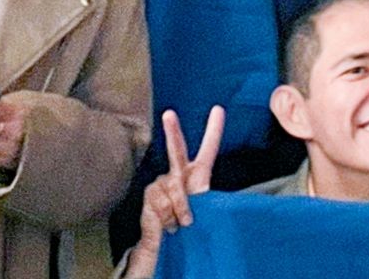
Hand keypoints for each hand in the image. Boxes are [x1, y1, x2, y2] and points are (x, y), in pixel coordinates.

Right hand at [128, 107, 224, 276]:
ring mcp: (161, 189)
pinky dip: (167, 215)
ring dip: (180, 208)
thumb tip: (199, 194)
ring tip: (179, 225)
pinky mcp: (149, 200)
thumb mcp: (205, 217)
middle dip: (173, 132)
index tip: (219, 109)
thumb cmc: (188, 239)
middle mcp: (177, 181)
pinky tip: (165, 226)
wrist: (165, 259)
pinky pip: (161, 199)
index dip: (213, 131)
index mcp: (197, 183)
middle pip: (176, 152)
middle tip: (169, 114)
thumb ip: (204, 200)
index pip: (207, 153)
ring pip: (173, 186)